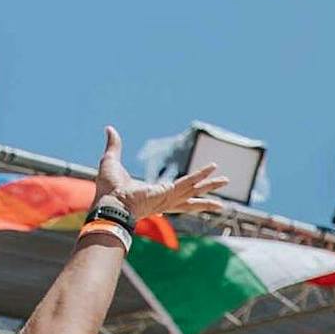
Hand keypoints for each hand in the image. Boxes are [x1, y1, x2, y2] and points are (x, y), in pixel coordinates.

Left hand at [93, 125, 227, 225]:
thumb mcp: (111, 161)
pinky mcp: (168, 194)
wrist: (109, 204)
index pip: (174, 195)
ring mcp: (168, 199)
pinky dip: (201, 175)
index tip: (194, 194)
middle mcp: (164, 200)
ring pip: (194, 190)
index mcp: (153, 196)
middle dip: (206, 196)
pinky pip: (188, 183)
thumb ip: (114, 146)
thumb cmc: (108, 190)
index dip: (185, 193)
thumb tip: (110, 129)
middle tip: (220, 195)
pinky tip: (213, 168)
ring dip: (210, 185)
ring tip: (226, 180)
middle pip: (190, 197)